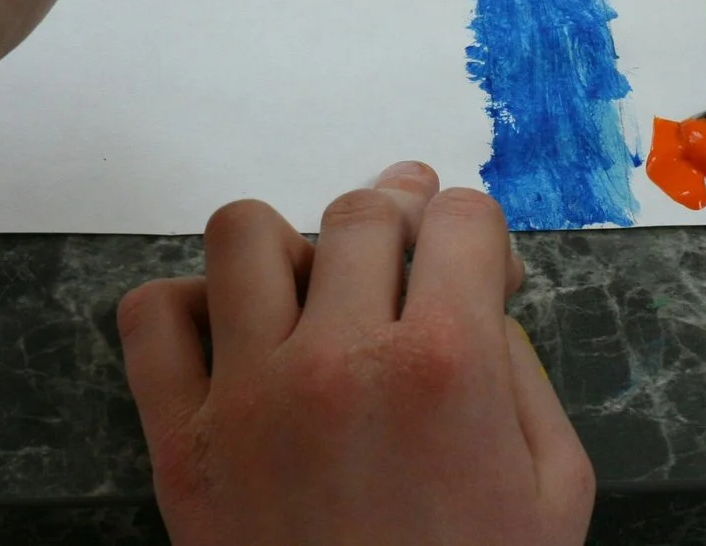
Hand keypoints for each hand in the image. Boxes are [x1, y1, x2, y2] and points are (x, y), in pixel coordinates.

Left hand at [121, 162, 592, 545]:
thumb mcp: (554, 493)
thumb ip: (524, 376)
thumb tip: (480, 298)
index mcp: (446, 365)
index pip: (458, 219)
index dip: (472, 232)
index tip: (470, 261)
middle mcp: (340, 359)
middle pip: (359, 214)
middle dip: (396, 226)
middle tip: (404, 264)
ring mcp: (248, 395)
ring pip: (244, 234)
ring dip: (287, 249)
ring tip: (312, 294)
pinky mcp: (177, 441)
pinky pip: (151, 317)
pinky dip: (185, 308)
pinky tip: (231, 340)